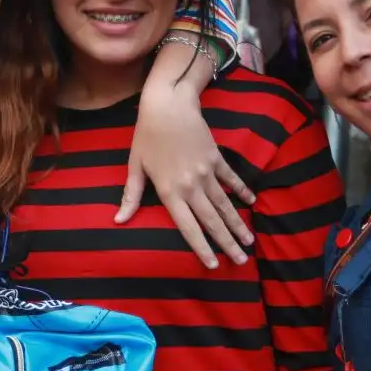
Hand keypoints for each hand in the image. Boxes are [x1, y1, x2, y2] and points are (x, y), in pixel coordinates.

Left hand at [121, 80, 255, 269]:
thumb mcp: (135, 167)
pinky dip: (242, 191)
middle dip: (227, 243)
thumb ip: (131, 196)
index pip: (188, 227)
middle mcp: (191, 187)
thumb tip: (119, 220)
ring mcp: (206, 173)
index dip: (201, 248)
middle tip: (241, 260)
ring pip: (225, 205)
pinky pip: (231, 180)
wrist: (168, 106)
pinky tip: (251, 203)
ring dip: (237, 224)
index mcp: (169, 192)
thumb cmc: (146, 136)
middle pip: (211, 221)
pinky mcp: (216, 159)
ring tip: (249, 241)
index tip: (212, 265)